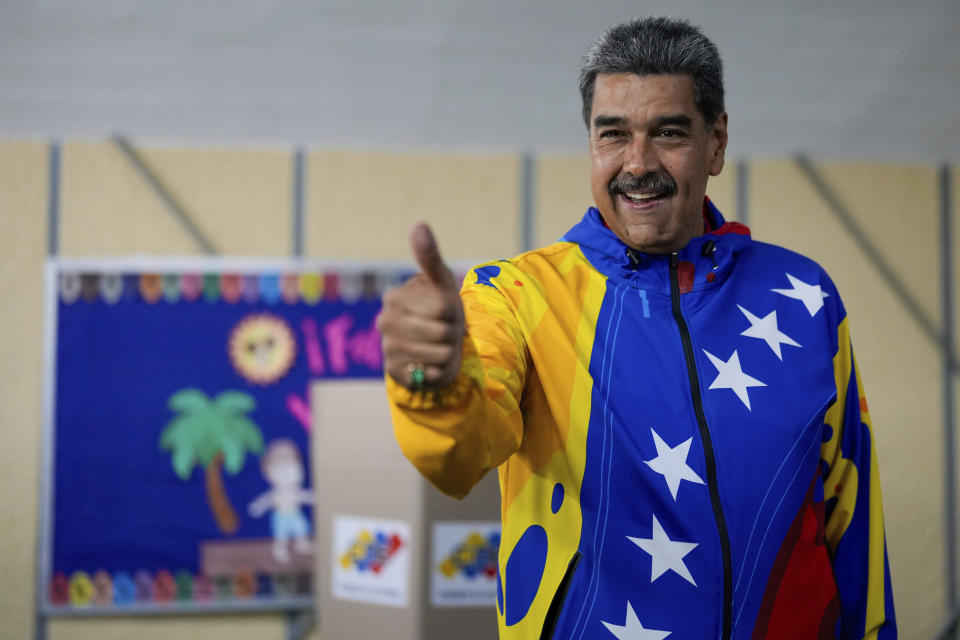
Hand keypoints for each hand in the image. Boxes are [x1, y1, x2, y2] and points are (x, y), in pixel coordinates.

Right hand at [378, 222, 464, 389]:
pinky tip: (431, 364)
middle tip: (444, 331)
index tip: (445, 312)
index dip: (453, 312)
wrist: (433, 346)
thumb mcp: (439, 281)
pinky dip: (439, 371)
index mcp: (395, 299)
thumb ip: (428, 255)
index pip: (442, 308)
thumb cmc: (439, 310)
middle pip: (442, 332)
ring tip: (439, 347)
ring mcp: (388, 349)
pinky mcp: (395, 373)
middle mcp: (385, 323)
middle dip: (452, 333)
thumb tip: (417, 223)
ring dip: (448, 352)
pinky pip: (432, 374)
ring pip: (440, 354)